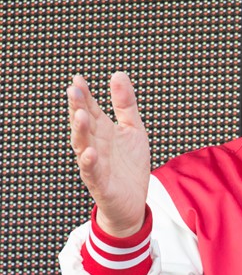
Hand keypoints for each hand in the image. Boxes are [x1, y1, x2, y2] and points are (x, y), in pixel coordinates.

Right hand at [68, 72, 150, 237]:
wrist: (134, 200)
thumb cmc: (130, 164)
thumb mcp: (133, 128)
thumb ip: (125, 104)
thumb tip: (118, 74)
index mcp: (102, 131)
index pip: (90, 109)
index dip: (84, 95)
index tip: (78, 78)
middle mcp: (94, 146)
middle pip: (83, 125)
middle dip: (78, 108)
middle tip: (74, 90)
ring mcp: (95, 164)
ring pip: (83, 146)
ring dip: (80, 131)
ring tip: (81, 115)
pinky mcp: (101, 184)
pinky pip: (92, 172)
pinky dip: (89, 162)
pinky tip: (89, 152)